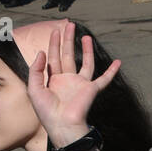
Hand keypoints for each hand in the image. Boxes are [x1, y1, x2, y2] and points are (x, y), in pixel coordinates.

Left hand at [27, 21, 120, 146]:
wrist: (62, 125)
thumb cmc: (46, 112)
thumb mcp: (34, 88)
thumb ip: (36, 70)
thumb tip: (42, 52)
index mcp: (53, 80)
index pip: (53, 58)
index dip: (53, 44)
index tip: (55, 31)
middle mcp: (67, 80)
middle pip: (68, 55)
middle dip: (68, 40)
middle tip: (69, 25)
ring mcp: (80, 84)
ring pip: (85, 62)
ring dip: (86, 49)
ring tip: (86, 36)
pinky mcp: (91, 90)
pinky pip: (104, 79)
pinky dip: (112, 71)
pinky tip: (118, 62)